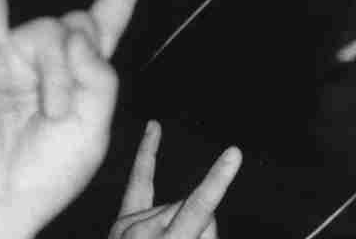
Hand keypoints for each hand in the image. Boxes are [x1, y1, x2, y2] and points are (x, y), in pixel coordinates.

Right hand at [0, 0, 148, 238]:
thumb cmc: (41, 178)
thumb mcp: (94, 130)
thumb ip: (99, 76)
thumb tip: (75, 31)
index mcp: (82, 79)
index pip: (106, 24)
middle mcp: (46, 60)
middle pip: (80, 28)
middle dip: (80, 69)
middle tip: (58, 113)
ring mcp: (11, 56)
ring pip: (48, 31)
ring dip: (53, 73)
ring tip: (41, 111)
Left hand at [109, 120, 241, 238]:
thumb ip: (204, 232)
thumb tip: (202, 208)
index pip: (198, 206)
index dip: (218, 179)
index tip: (234, 152)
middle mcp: (139, 232)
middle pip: (188, 205)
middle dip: (198, 225)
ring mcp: (125, 226)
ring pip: (174, 205)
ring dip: (180, 223)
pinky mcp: (121, 221)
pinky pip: (139, 182)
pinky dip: (147, 153)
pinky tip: (154, 127)